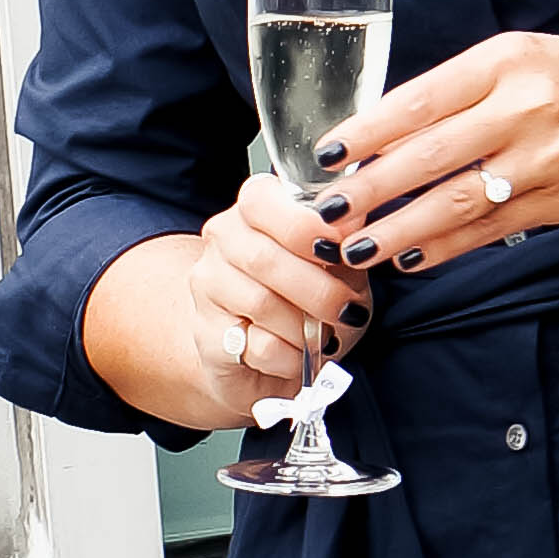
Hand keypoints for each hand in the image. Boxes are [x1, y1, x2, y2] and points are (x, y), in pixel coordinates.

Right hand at [79, 184, 374, 436]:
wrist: (268, 357)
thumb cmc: (307, 301)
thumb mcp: (338, 267)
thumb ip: (342, 243)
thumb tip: (351, 222)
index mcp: (254, 209)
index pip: (261, 201)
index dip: (304, 226)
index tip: (338, 251)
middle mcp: (222, 239)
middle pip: (264, 259)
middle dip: (318, 290)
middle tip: (347, 310)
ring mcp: (208, 287)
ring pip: (261, 304)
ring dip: (306, 328)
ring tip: (325, 337)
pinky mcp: (207, 336)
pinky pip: (259, 346)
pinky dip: (292, 357)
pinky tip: (299, 356)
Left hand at [308, 28, 558, 275]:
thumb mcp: (532, 58)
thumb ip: (470, 88)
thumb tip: (394, 130)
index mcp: (508, 58)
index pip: (421, 98)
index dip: (368, 131)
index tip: (327, 153)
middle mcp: (525, 104)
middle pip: (429, 152)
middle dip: (369, 188)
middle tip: (325, 212)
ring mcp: (546, 157)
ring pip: (456, 198)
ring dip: (399, 227)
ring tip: (355, 246)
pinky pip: (492, 229)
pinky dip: (446, 245)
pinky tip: (411, 256)